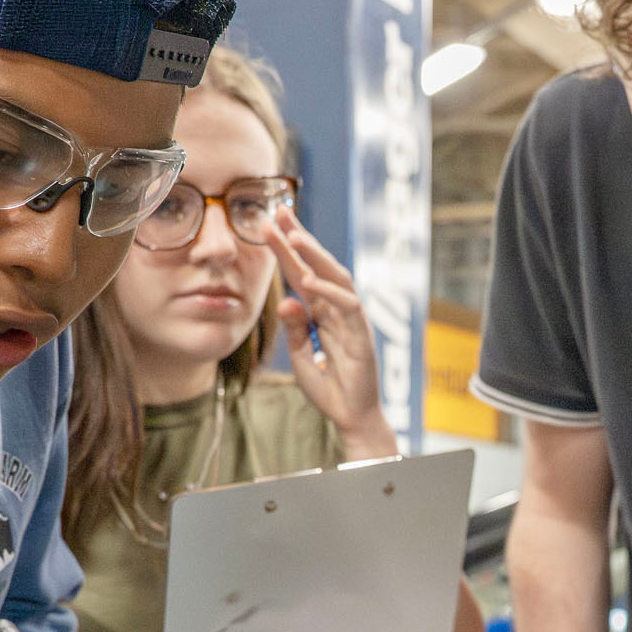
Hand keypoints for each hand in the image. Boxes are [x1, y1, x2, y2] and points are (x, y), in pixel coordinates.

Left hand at [265, 210, 395, 460]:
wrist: (350, 418)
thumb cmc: (329, 389)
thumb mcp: (301, 356)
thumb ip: (295, 328)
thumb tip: (286, 299)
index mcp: (322, 313)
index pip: (302, 273)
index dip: (286, 249)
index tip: (269, 223)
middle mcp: (338, 311)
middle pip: (319, 266)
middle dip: (300, 239)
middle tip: (280, 213)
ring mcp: (352, 321)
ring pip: (337, 278)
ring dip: (316, 256)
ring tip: (295, 236)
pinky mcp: (362, 336)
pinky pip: (348, 307)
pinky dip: (328, 292)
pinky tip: (309, 280)